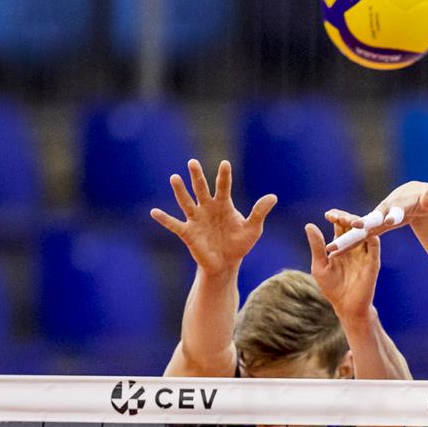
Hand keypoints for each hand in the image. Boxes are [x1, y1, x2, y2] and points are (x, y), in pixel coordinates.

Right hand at [151, 159, 276, 275]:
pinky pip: (174, 224)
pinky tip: (154, 212)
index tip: (225, 163)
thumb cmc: (239, 244)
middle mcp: (207, 208)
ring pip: (186, 202)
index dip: (224, 176)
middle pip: (201, 189)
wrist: (226, 263)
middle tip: (193, 162)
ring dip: (180, 191)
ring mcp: (196, 219)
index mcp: (223, 205)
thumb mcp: (253, 229)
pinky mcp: (188, 232)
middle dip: (197, 176)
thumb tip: (273, 197)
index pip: (223, 187)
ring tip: (174, 177)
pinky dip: (164, 219)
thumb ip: (259, 212)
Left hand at [306, 218, 379, 321]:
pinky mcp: (373, 263)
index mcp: (342, 245)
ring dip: (360, 225)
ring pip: (366, 233)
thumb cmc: (332, 287)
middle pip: (354, 225)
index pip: (340, 225)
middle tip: (339, 216)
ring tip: (352, 222)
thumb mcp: (320, 266)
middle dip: (347, 218)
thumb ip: (317, 246)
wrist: (346, 306)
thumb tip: (309, 225)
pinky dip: (372, 239)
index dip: (336, 216)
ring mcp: (365, 253)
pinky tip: (368, 233)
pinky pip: (375, 247)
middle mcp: (355, 246)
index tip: (328, 215)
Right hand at [324, 181, 427, 256]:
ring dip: (346, 239)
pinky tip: (335, 254)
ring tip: (332, 250)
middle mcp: (382, 211)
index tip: (389, 220)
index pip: (395, 210)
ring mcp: (376, 219)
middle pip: (369, 220)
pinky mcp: (374, 227)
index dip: (392, 215)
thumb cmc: (422, 198)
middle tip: (346, 235)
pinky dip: (348, 243)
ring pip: (360, 231)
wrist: (409, 197)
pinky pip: (360, 237)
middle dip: (357, 226)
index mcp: (398, 204)